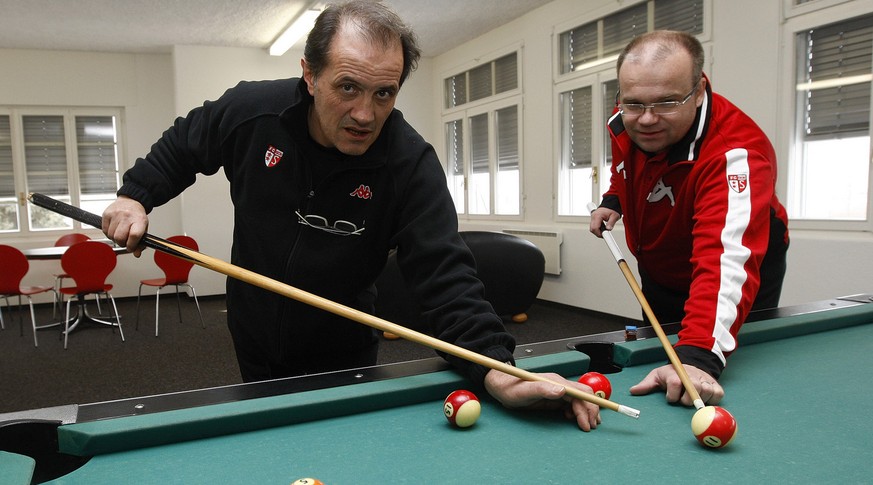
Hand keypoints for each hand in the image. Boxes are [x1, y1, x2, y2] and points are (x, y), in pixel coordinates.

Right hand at [102, 196, 148, 256]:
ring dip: (115, 239)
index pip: (134, 235)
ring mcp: (115, 214)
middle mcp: (127, 216)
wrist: (131, 200)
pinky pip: (104, 231)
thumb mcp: (144, 228)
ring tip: (120, 233)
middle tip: (125, 241)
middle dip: (122, 243)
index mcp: (139, 220)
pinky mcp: (106, 214)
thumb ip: (141, 242)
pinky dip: (109, 234)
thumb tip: (136, 253)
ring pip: (111, 236)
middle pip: (120, 238)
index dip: (131, 245)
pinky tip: (114, 229)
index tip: (131, 247)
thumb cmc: (137, 215)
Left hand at [484, 369, 601, 430]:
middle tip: (589, 427)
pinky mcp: (552, 397)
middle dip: (590, 411)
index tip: (588, 422)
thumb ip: (543, 390)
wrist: (501, 386)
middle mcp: (559, 385)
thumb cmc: (511, 388)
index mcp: (555, 382)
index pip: (580, 392)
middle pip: (583, 396)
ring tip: (587, 425)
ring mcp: (556, 391)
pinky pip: (570, 403)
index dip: (588, 407)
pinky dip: (576, 412)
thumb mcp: (525, 390)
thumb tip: (562, 390)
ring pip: (578, 400)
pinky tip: (572, 419)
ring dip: (585, 412)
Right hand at [589, 207, 619, 236]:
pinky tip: (604, 227)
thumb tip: (608, 229)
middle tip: (606, 233)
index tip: (605, 236)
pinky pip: (594, 226)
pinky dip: (598, 229)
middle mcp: (593, 217)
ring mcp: (593, 218)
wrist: (610, 204)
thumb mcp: (614, 216)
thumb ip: (611, 223)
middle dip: (598, 233)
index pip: (595, 228)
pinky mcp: (594, 219)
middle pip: (592, 229)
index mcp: (597, 215)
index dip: (599, 233)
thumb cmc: (612, 209)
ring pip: (592, 229)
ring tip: (606, 228)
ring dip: (599, 231)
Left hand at [629, 364, 723, 405]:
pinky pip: (718, 395)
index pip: (675, 383)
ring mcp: (705, 380)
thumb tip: (632, 391)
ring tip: (692, 400)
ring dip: (699, 400)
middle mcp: (692, 375)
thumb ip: (646, 385)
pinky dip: (712, 400)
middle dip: (686, 399)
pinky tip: (705, 400)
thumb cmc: (672, 374)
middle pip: (693, 389)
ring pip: (706, 392)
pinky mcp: (716, 385)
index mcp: (676, 374)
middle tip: (683, 401)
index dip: (672, 395)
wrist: (691, 365)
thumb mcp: (657, 376)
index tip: (670, 398)